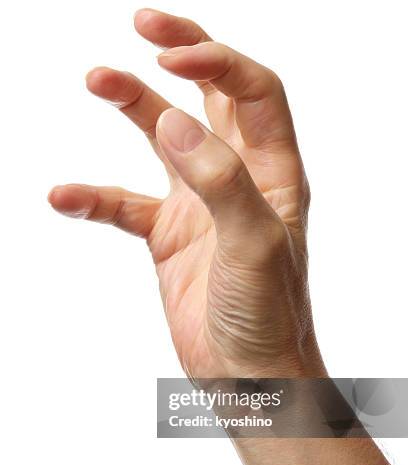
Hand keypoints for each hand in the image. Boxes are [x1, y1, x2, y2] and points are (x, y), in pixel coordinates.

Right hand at [48, 8, 325, 378]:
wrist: (249, 374)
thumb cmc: (268, 316)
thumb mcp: (255, 245)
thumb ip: (222, 182)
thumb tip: (178, 123)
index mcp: (273, 173)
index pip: (252, 92)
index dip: (217, 60)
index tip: (169, 51)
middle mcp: (237, 179)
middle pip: (212, 96)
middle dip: (183, 52)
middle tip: (142, 24)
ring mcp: (199, 205)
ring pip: (163, 139)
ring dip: (133, 107)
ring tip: (97, 78)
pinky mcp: (168, 237)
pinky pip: (124, 205)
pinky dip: (94, 198)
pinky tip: (64, 196)